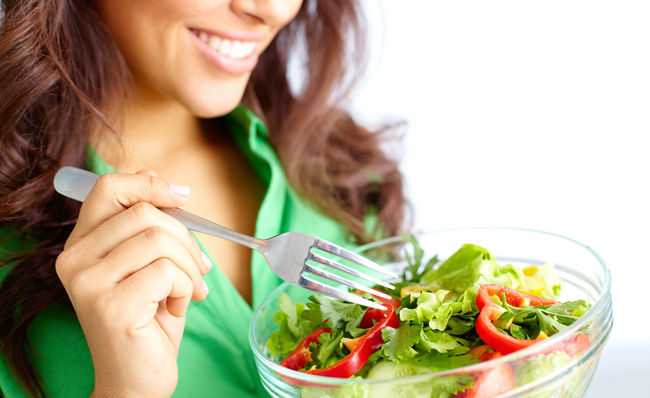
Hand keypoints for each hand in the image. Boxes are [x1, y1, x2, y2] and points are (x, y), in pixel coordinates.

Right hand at [55, 171, 210, 397]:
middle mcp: (75, 260)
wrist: (137, 379)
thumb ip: (149, 228)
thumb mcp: (149, 265)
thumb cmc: (149, 320)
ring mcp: (89, 282)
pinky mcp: (111, 305)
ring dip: (189, 266)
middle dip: (186, 237)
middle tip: (198, 268)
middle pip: (144, 212)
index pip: (108, 188)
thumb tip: (166, 184)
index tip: (182, 196)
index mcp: (82, 245)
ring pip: (159, 239)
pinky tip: (177, 308)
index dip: (150, 183)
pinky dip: (187, 288)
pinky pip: (168, 272)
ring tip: (188, 292)